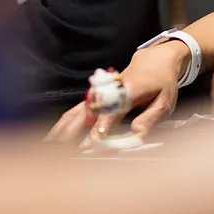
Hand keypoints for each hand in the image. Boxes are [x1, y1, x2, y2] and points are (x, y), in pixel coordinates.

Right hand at [44, 42, 186, 143]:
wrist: (153, 62)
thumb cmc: (161, 84)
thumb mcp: (165, 102)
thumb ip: (150, 118)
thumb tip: (137, 133)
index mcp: (128, 91)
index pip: (112, 111)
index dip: (102, 127)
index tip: (93, 143)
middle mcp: (108, 91)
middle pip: (87, 112)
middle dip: (74, 132)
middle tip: (62, 152)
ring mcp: (98, 94)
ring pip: (76, 112)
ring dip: (62, 130)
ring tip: (48, 147)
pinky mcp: (93, 98)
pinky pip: (75, 112)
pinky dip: (63, 125)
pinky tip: (53, 137)